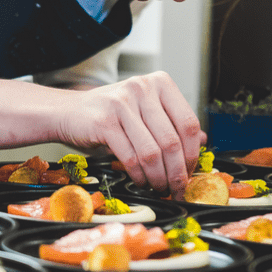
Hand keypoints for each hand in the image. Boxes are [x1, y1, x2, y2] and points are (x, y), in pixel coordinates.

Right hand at [61, 71, 205, 199]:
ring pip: (152, 151)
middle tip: (177, 188)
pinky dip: (139, 175)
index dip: (193, 154)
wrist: (67, 112)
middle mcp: (142, 88)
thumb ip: (171, 123)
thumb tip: (204, 141)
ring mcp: (122, 103)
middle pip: (172, 140)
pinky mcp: (104, 121)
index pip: (189, 123)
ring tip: (159, 187)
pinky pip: (131, 156)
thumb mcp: (144, 112)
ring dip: (159, 177)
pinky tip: (141, 181)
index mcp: (159, 83)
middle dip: (177, 172)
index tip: (190, 173)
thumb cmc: (111, 115)